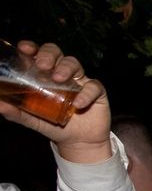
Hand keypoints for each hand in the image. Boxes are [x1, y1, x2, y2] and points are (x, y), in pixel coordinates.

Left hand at [0, 41, 112, 159]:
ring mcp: (79, 81)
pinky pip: (93, 87)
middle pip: (56, 53)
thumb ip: (16, 112)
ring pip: (74, 63)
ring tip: (59, 79)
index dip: (32, 48)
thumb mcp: (31, 120)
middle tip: (42, 65)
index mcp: (43, 75)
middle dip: (49, 55)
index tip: (24, 48)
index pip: (37, 54)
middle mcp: (61, 73)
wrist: (78, 142)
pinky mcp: (96, 92)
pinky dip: (86, 93)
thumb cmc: (53, 125)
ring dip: (66, 68)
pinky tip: (78, 104)